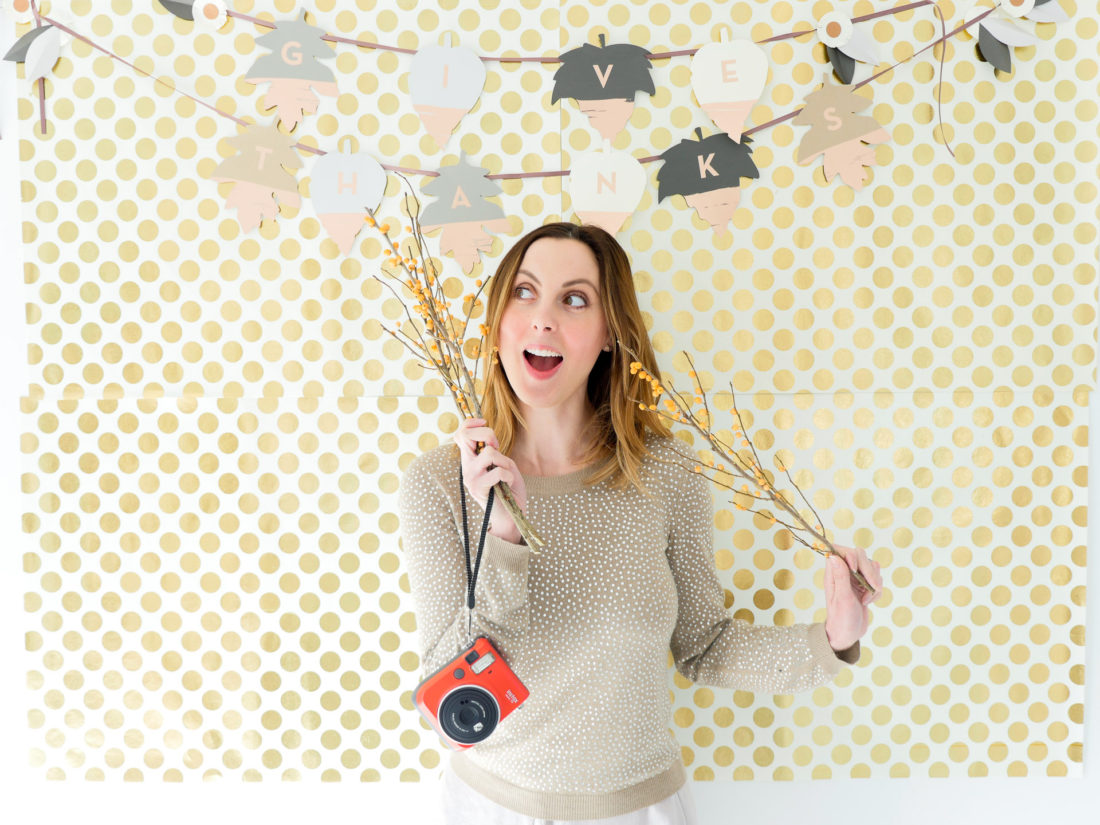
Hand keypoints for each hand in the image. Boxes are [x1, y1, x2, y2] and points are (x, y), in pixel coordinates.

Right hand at [452, 417, 527, 538]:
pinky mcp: (479, 488)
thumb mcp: (504, 464)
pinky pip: (498, 471)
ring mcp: (470, 478)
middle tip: (497, 447)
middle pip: (466, 436)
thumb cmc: (509, 489)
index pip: (460, 433)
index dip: (471, 423)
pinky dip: (509, 475)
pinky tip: (508, 483)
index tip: (486, 424)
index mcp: (470, 460)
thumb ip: (495, 451)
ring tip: (506, 472)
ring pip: (488, 453)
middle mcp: (466, 467)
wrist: (511, 516)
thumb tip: (489, 440)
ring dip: (504, 461)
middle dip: (487, 434)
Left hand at [823, 544, 883, 651]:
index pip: (840, 550)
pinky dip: (877, 591)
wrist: (848, 635)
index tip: (855, 568)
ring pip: (872, 567)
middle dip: (869, 572)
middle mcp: (843, 572)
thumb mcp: (842, 598)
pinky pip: (877, 579)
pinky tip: (869, 602)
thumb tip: (833, 556)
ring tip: (866, 599)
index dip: (851, 555)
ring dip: (874, 583)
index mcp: (833, 573)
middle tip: (871, 588)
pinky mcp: (865, 585)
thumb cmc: (841, 619)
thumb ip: (840, 576)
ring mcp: (855, 578)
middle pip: (860, 555)